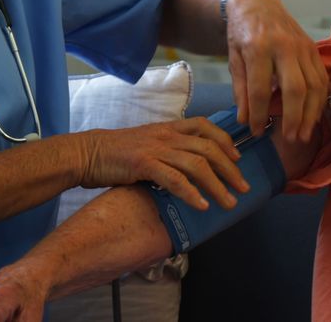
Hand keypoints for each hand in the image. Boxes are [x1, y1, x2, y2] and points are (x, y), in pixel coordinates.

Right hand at [76, 118, 248, 210]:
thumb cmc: (117, 152)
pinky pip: (175, 179)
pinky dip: (191, 193)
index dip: (225, 141)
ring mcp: (156, 148)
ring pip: (197, 164)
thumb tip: (191, 165)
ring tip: (229, 202)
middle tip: (243, 187)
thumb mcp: (148, 142)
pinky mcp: (144, 164)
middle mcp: (166, 135)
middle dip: (230, 169)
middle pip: (208, 148)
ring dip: (217, 185)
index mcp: (169, 127)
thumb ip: (169, 148)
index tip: (238, 158)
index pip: (205, 125)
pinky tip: (202, 206)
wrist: (87, 153)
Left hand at [225, 0, 326, 142]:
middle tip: (290, 139)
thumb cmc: (242, 34)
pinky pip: (322, 78)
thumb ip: (240, 89)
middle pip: (295, 88)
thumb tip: (245, 120)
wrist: (258, 5)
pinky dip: (320, 100)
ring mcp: (303, 46)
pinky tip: (313, 116)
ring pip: (314, 85)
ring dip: (310, 113)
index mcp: (258, 48)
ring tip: (303, 135)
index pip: (260, 89)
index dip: (259, 114)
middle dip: (293, 118)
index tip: (256, 131)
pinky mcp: (313, 48)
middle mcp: (284, 46)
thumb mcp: (234, 59)